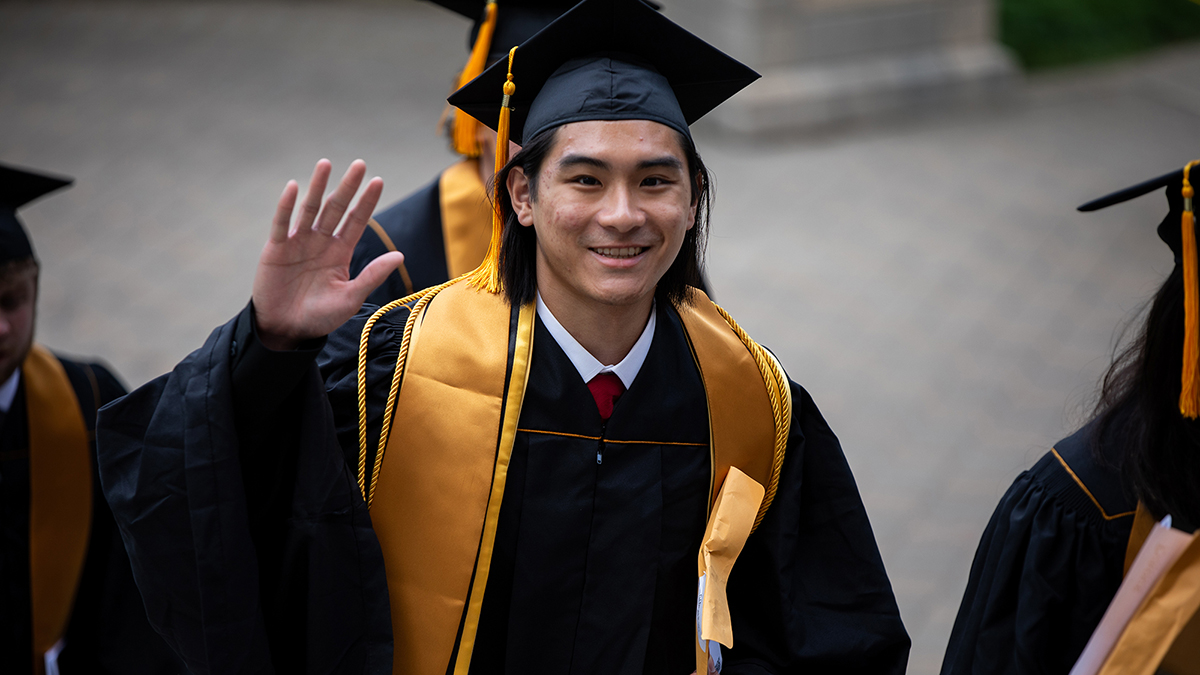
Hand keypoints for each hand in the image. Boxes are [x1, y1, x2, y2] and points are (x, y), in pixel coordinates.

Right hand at [252, 159, 403, 349]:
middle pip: (336, 208)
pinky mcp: (276, 249)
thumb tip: (400, 256)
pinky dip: (286, 206)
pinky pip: (281, 224)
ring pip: (310, 209)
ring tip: (326, 163)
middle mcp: (320, 242)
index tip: (378, 181)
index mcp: (340, 252)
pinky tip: (294, 187)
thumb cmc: (320, 316)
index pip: (356, 221)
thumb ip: (372, 276)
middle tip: (360, 164)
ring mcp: (298, 243)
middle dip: (347, 187)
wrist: (286, 329)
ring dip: (318, 187)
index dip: (366, 202)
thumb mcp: (350, 297)